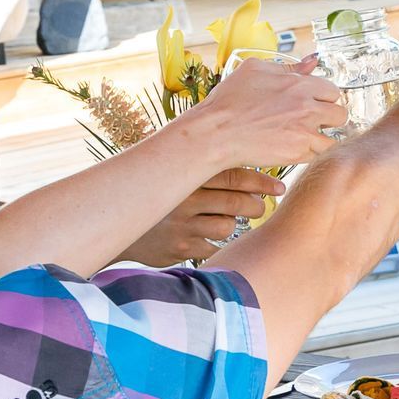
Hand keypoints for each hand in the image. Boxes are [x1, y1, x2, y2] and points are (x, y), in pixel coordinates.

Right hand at [117, 168, 285, 265]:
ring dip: (233, 224)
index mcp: (185, 174)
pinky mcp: (179, 248)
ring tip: (223, 220)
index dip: (261, 181)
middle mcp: (184, 198)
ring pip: (228, 226)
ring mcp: (181, 226)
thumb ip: (202, 162)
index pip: (234, 175)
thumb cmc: (156, 193)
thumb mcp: (173, 171)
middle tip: (259, 206)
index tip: (279, 187)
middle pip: (237, 202)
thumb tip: (250, 149)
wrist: (118, 223)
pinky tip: (207, 235)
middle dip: (255, 205)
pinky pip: (214, 247)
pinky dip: (216, 242)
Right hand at [181, 56, 344, 167]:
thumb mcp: (256, 69)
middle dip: (328, 118)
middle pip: (340, 114)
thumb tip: (312, 61)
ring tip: (303, 138)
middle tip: (311, 122)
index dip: (322, 98)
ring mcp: (304, 131)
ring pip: (332, 138)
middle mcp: (307, 107)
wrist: (216, 131)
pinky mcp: (297, 153)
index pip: (332, 91)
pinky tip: (293, 149)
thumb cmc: (229, 100)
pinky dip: (308, 154)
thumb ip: (289, 66)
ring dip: (321, 138)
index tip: (313, 104)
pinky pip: (316, 155)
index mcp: (299, 84)